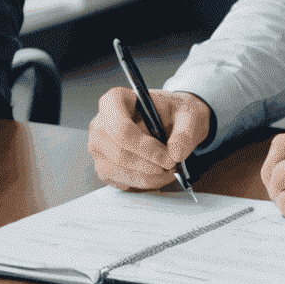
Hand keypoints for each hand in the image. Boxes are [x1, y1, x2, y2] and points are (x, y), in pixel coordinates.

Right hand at [88, 87, 212, 190]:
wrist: (170, 122)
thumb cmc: (172, 112)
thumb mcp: (187, 114)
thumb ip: (185, 132)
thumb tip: (175, 154)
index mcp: (114, 100)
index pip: (121, 129)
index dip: (145, 148)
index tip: (168, 158)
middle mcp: (100, 123)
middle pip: (119, 154)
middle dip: (150, 165)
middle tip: (173, 165)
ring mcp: (98, 147)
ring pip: (119, 171)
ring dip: (149, 177)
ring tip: (169, 169)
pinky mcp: (103, 167)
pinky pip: (121, 182)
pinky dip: (144, 183)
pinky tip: (158, 174)